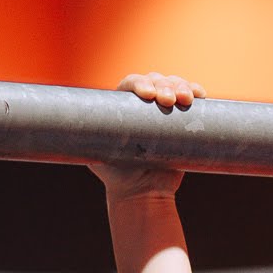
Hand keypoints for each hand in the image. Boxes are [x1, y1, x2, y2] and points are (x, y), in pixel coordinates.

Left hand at [92, 71, 202, 199]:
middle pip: (155, 80)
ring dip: (180, 86)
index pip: (130, 85)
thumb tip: (73, 128)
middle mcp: (143, 104)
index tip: (147, 95)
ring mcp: (164, 109)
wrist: (143, 193)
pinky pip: (190, 98)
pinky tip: (199, 95)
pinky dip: (195, 92)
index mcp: (122, 106)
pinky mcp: (182, 119)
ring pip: (173, 85)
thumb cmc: (117, 176)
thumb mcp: (98, 156)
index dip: (140, 83)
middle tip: (168, 101)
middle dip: (164, 85)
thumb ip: (90, 141)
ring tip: (185, 100)